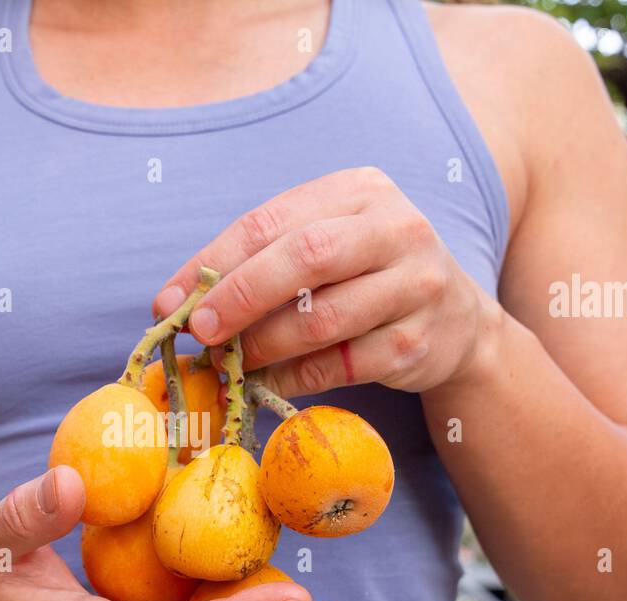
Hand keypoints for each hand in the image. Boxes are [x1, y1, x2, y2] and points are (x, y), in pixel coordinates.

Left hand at [153, 167, 503, 396]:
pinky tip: (265, 383)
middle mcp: (395, 228)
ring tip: (229, 363)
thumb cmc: (366, 277)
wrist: (456, 321)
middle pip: (305, 257)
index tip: (170, 301)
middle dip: (240, 296)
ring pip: (322, 319)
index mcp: (359, 191)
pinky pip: (340, 366)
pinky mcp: (418, 342)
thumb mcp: (325, 246)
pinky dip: (293, 378)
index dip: (213, 263)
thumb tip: (178, 303)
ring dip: (263, 347)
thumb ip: (261, 261)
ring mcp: (416, 285)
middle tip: (199, 332)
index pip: (270, 221)